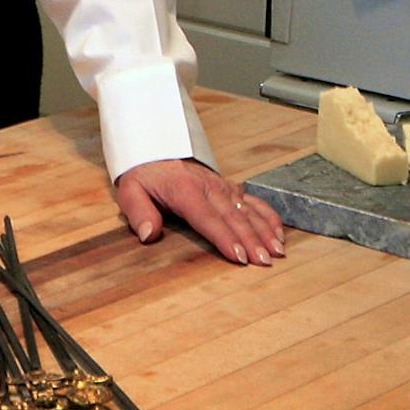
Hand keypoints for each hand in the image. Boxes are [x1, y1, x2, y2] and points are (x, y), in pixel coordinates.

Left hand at [115, 158, 284, 266]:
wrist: (155, 147)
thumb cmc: (144, 174)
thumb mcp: (130, 190)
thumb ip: (139, 213)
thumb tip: (148, 234)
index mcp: (185, 190)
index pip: (207, 217)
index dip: (224, 237)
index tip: (239, 256)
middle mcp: (209, 187)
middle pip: (233, 217)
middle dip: (251, 240)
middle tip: (264, 261)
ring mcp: (222, 186)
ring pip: (248, 210)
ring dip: (264, 231)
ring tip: (277, 251)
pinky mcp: (230, 187)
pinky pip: (253, 201)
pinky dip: (268, 216)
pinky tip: (278, 233)